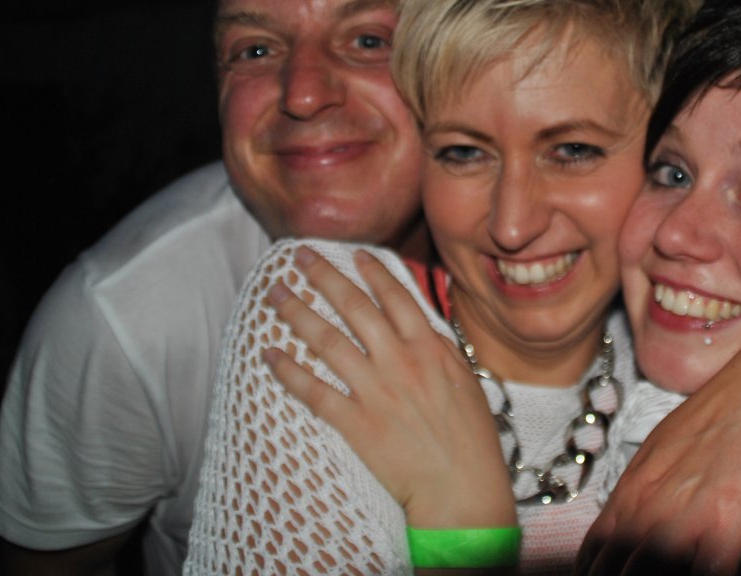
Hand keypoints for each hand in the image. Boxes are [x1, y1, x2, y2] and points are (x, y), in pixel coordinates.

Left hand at [264, 245, 515, 528]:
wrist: (461, 486)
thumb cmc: (471, 438)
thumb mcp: (466, 380)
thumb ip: (439, 348)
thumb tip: (419, 322)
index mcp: (430, 347)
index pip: (394, 297)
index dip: (371, 272)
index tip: (351, 253)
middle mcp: (400, 361)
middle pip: (354, 308)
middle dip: (324, 276)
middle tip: (299, 255)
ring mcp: (376, 391)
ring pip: (328, 341)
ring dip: (297, 313)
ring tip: (275, 293)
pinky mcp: (356, 423)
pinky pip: (314, 391)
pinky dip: (289, 371)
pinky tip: (269, 354)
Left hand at [579, 323, 740, 574]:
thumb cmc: (727, 415)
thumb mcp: (669, 449)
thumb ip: (646, 490)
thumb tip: (627, 525)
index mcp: (634, 488)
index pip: (596, 551)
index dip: (596, 572)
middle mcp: (651, 503)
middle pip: (619, 569)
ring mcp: (687, 512)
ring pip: (653, 572)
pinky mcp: (727, 519)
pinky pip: (707, 572)